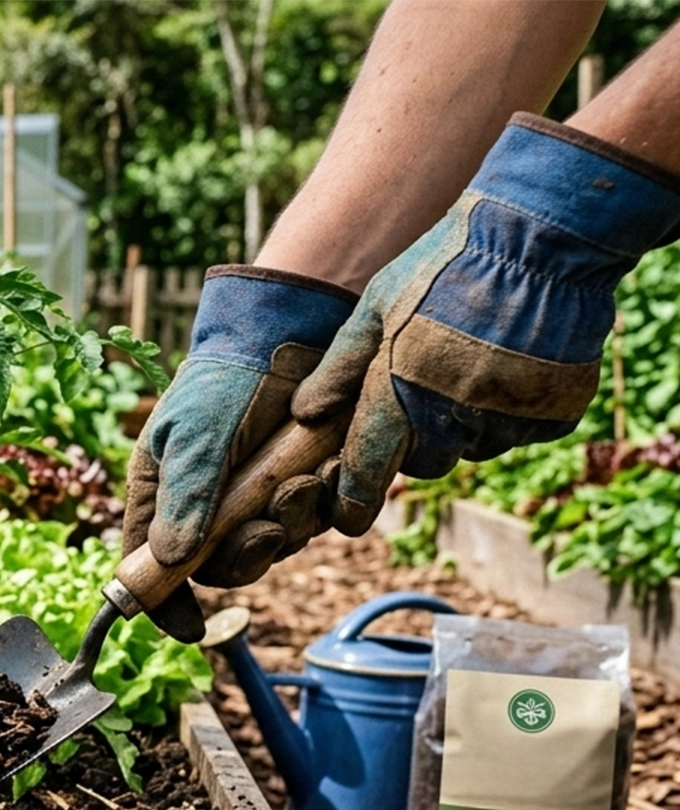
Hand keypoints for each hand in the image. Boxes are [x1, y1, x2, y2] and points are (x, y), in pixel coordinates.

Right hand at [124, 266, 355, 641]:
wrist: (291, 332)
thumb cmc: (227, 378)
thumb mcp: (198, 435)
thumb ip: (186, 496)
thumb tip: (172, 560)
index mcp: (160, 492)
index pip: (150, 562)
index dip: (165, 601)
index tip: (190, 628)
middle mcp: (204, 503)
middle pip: (218, 566)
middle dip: (248, 554)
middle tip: (270, 526)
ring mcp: (254, 496)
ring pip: (272, 546)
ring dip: (292, 523)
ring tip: (306, 480)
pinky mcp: (299, 485)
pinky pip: (311, 522)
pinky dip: (322, 504)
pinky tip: (330, 469)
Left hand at [295, 113, 679, 534]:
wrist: (542, 240)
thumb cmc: (445, 265)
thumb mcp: (377, 305)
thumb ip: (340, 365)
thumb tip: (304, 416)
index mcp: (401, 391)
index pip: (368, 467)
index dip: (353, 499)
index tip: (347, 518)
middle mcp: (455, 415)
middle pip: (424, 462)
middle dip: (415, 440)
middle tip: (421, 389)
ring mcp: (510, 417)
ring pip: (473, 447)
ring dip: (464, 424)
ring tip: (469, 362)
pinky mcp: (555, 413)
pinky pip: (521, 432)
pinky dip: (512, 412)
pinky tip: (510, 363)